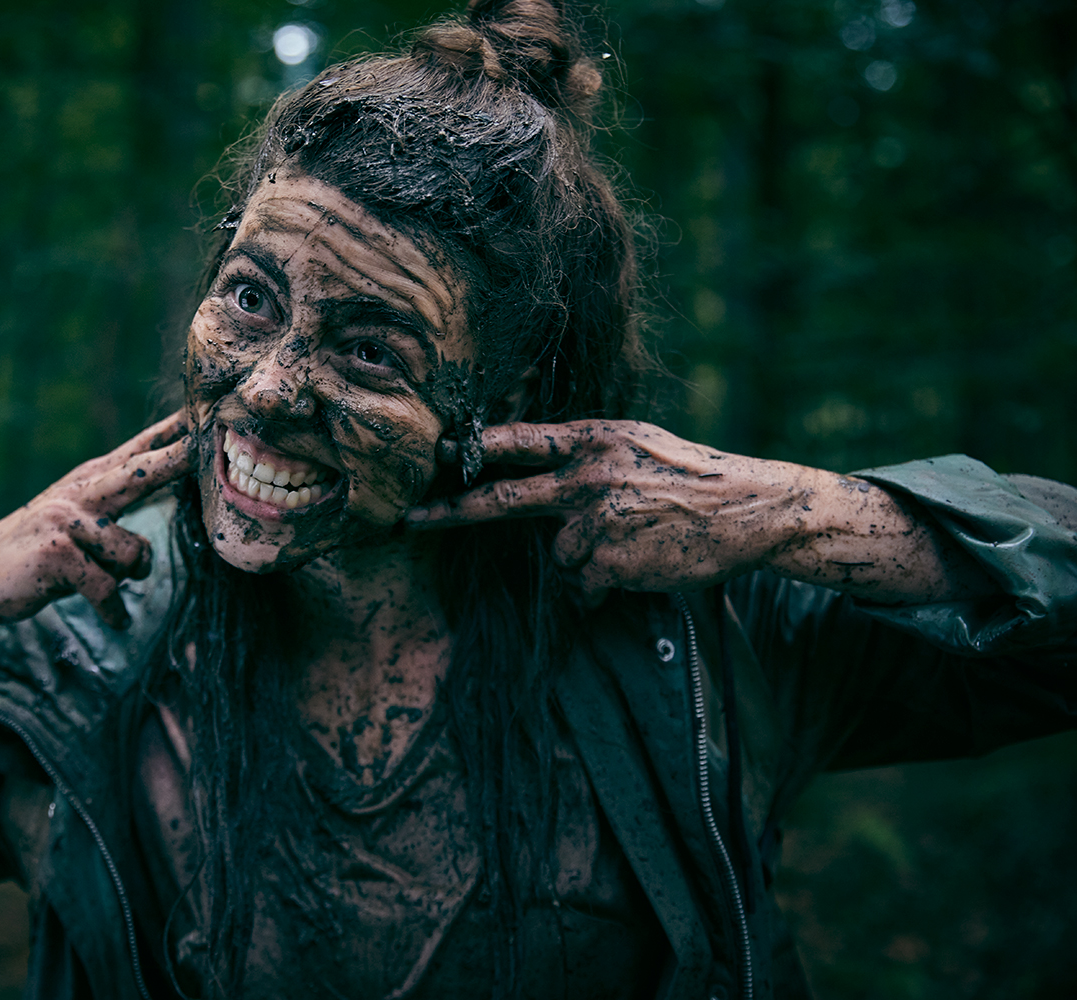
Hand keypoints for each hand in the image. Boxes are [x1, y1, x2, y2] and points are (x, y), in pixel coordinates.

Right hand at [0, 412, 192, 694]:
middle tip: (204, 445)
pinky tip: (115, 619)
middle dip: (176, 458)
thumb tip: (162, 501)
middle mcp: (80, 493)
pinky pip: (108, 588)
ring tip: (104, 585)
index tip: (202, 412)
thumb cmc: (37, 552)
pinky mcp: (57, 554)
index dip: (170, 432)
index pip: (137, 451)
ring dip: (127, 578)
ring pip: (133, 554)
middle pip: (141, 473)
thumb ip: (115, 506)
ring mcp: (66, 520)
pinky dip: (114, 610)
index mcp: (89, 480)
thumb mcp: (76, 518)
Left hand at [406, 420, 814, 596]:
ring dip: (585, 558)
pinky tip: (640, 565)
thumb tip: (539, 472)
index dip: (476, 447)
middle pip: (505, 500)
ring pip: (559, 554)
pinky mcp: (610, 563)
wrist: (748, 509)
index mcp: (594, 439)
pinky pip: (585, 582)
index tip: (437, 451)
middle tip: (413, 520)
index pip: (521, 442)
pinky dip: (604, 582)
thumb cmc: (690, 475)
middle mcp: (587, 477)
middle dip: (454, 511)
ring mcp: (597, 522)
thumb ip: (585, 454)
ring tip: (632, 542)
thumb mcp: (635, 444)